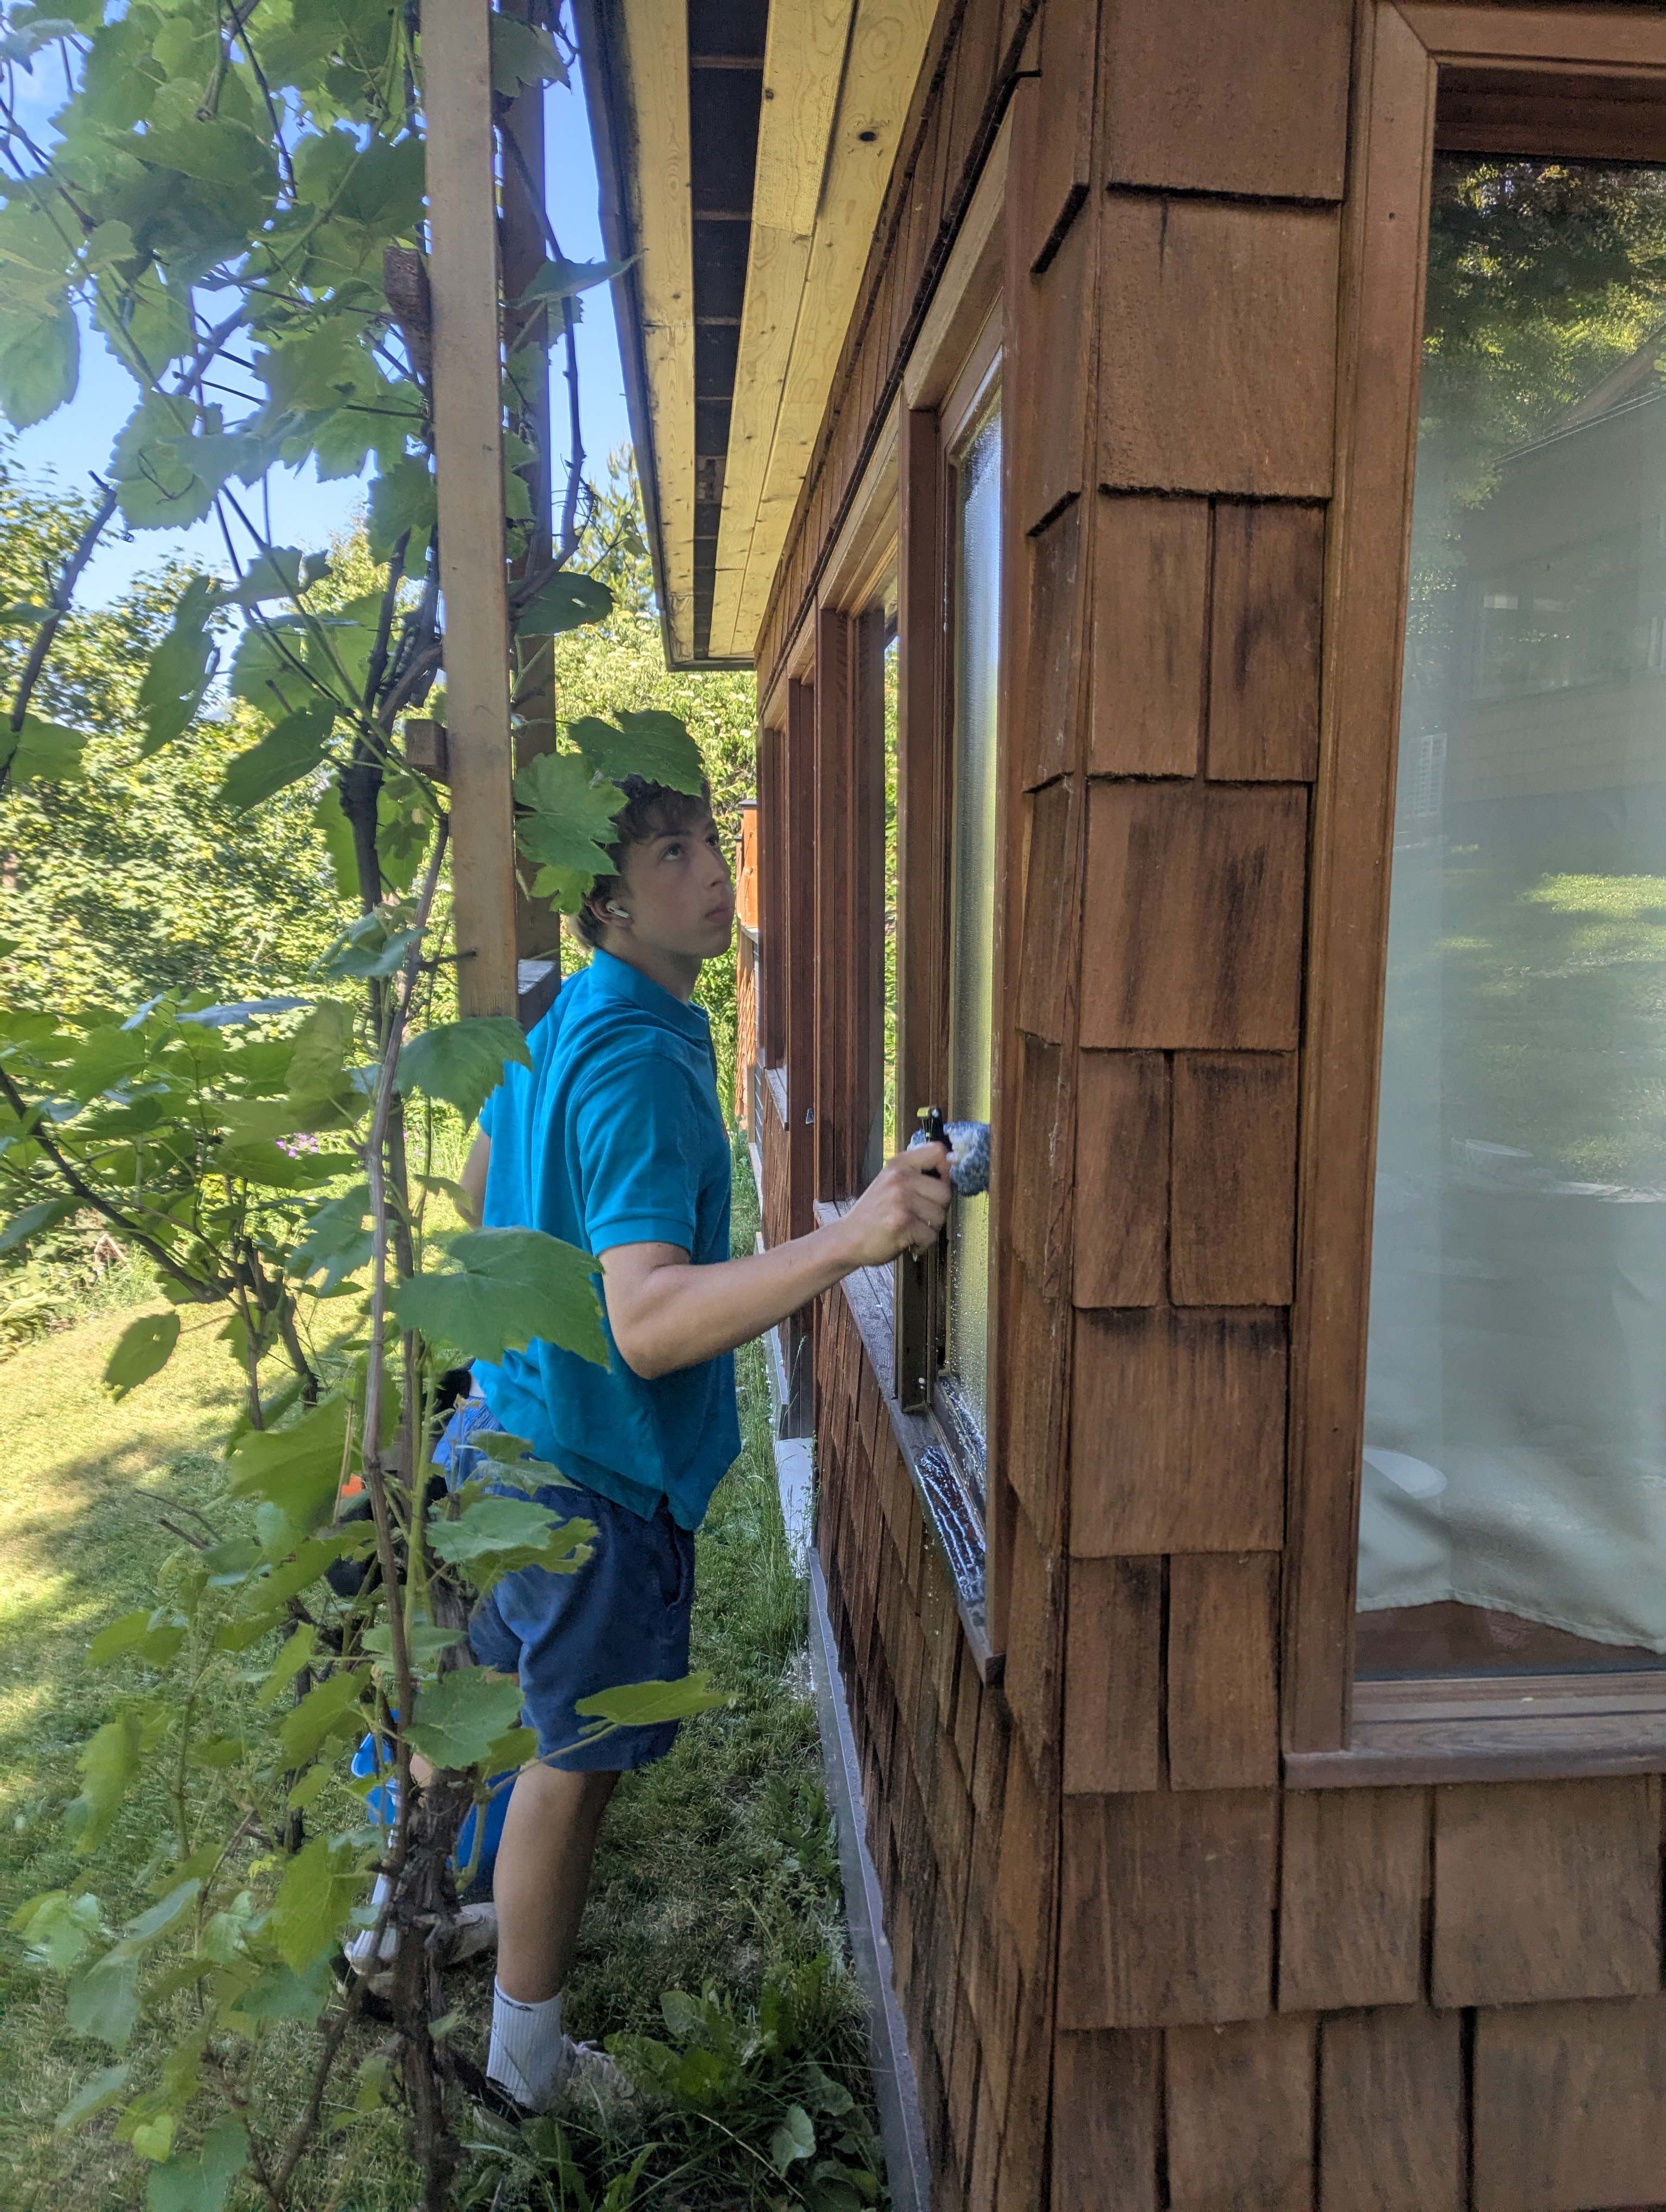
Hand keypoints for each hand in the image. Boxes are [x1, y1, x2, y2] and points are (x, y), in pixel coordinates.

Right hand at [836, 1143, 952, 1266]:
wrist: (847, 1238)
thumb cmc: (873, 1213)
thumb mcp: (890, 1182)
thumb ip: (916, 1174)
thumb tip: (952, 1166)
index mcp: (898, 1164)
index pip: (937, 1151)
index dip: (947, 1168)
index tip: (940, 1183)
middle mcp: (900, 1178)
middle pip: (945, 1192)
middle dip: (938, 1209)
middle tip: (921, 1216)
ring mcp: (901, 1200)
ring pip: (940, 1216)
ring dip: (930, 1228)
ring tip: (912, 1229)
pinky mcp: (902, 1223)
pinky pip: (931, 1236)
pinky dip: (923, 1244)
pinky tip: (909, 1241)